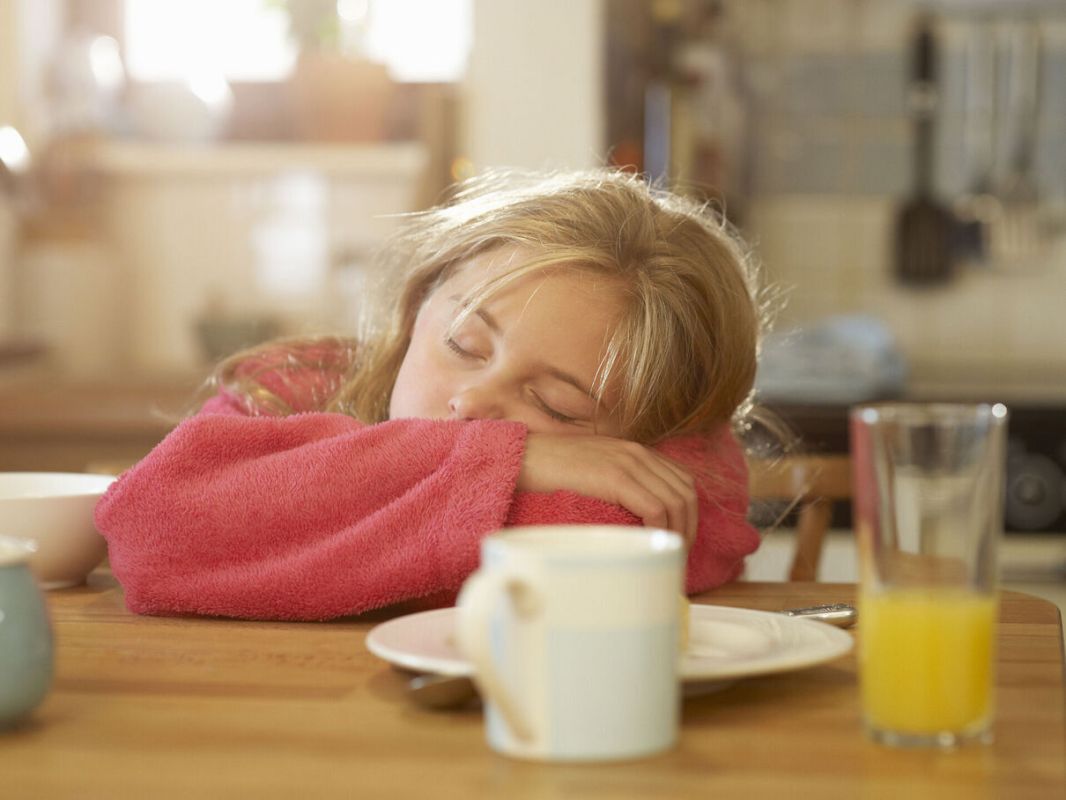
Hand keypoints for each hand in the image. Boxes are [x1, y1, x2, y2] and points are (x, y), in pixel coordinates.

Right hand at [517, 433, 697, 545]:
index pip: (682, 480)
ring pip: (676, 501)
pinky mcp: (616, 477)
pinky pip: (655, 507)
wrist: (523, 457)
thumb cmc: (551, 471)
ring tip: (668, 555)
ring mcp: (629, 463)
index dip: (688, 512)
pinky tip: (651, 543)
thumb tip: (631, 516)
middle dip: (689, 526)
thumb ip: (616, 482)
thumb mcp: (594, 471)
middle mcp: (638, 453)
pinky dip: (660, 529)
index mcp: (635, 451)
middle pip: (685, 492)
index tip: (679, 538)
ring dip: (678, 532)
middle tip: (678, 553)